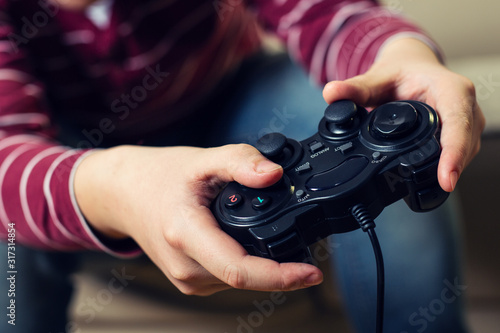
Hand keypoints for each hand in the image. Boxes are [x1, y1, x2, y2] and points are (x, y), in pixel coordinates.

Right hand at [74, 144, 322, 294]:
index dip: (281, 276)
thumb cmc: (159, 177)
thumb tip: (274, 174)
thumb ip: (239, 162)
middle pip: (246, 278)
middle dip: (281, 267)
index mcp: (186, 235)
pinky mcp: (189, 279)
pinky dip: (247, 264)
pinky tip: (249, 242)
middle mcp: (185, 266)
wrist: (124, 194)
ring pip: (239, 280)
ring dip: (264, 265)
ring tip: (274, 236)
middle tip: (305, 247)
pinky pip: (228, 278)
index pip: (240, 271)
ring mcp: (185, 277)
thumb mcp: (200, 159)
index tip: (312, 272)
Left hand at [323, 38, 484, 191]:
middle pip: (466, 143)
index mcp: (450, 89)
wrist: (413, 67)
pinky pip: (459, 154)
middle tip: (438, 187)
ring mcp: (466, 122)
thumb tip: (331, 93)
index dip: (453, 152)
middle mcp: (465, 106)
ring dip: (450, 168)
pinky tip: (430, 178)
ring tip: (430, 184)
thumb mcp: (378, 77)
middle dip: (452, 167)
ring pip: (466, 152)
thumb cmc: (402, 71)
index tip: (446, 177)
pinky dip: (445, 166)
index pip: (457, 123)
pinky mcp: (461, 134)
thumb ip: (355, 88)